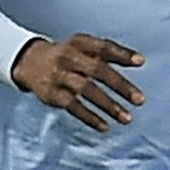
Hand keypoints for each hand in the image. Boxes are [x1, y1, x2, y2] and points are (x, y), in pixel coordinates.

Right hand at [11, 34, 144, 132]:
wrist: (29, 62)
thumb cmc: (68, 56)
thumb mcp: (83, 47)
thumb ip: (109, 52)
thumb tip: (140, 61)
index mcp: (80, 43)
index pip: (103, 47)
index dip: (122, 54)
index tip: (140, 62)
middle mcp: (69, 57)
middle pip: (97, 70)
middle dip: (120, 85)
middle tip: (140, 100)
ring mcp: (59, 75)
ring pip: (87, 90)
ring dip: (109, 105)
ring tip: (127, 118)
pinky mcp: (52, 94)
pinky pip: (73, 106)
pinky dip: (90, 117)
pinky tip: (105, 126)